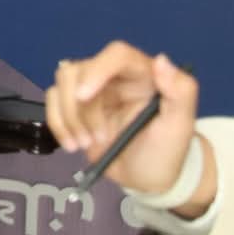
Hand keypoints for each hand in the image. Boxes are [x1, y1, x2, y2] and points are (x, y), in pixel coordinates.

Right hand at [46, 42, 205, 204]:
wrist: (147, 179)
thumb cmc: (166, 151)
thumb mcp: (180, 126)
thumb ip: (181, 92)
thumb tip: (162, 60)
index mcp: (143, 75)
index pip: (117, 55)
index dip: (97, 70)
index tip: (84, 97)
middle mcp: (114, 76)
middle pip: (80, 70)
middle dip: (81, 109)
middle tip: (93, 140)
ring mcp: (92, 90)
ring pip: (62, 83)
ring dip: (68, 118)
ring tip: (84, 144)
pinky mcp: (75, 105)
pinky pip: (52, 101)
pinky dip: (57, 124)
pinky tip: (71, 145)